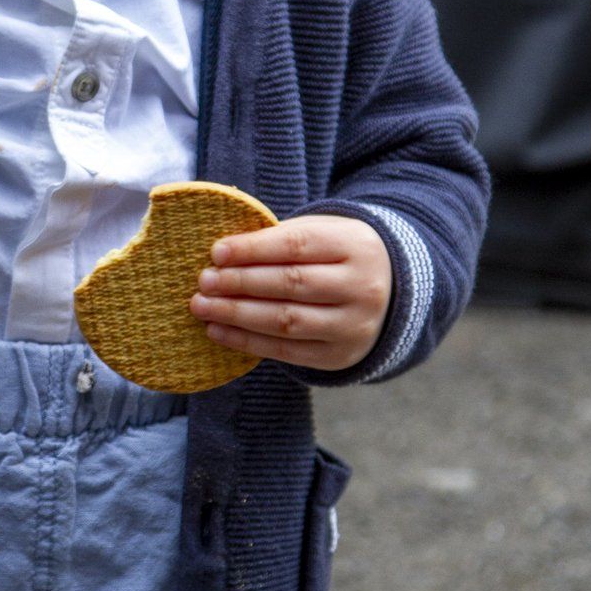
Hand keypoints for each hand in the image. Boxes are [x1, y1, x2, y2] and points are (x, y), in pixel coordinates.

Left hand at [188, 214, 392, 372]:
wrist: (388, 295)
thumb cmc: (336, 256)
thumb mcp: (322, 234)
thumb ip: (279, 240)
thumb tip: (221, 256)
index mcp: (356, 246)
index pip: (297, 245)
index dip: (253, 249)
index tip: (217, 252)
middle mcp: (362, 287)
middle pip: (291, 284)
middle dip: (240, 283)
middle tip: (204, 281)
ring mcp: (353, 326)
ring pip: (286, 321)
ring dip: (237, 314)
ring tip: (202, 306)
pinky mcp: (339, 356)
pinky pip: (286, 352)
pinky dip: (247, 342)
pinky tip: (219, 331)